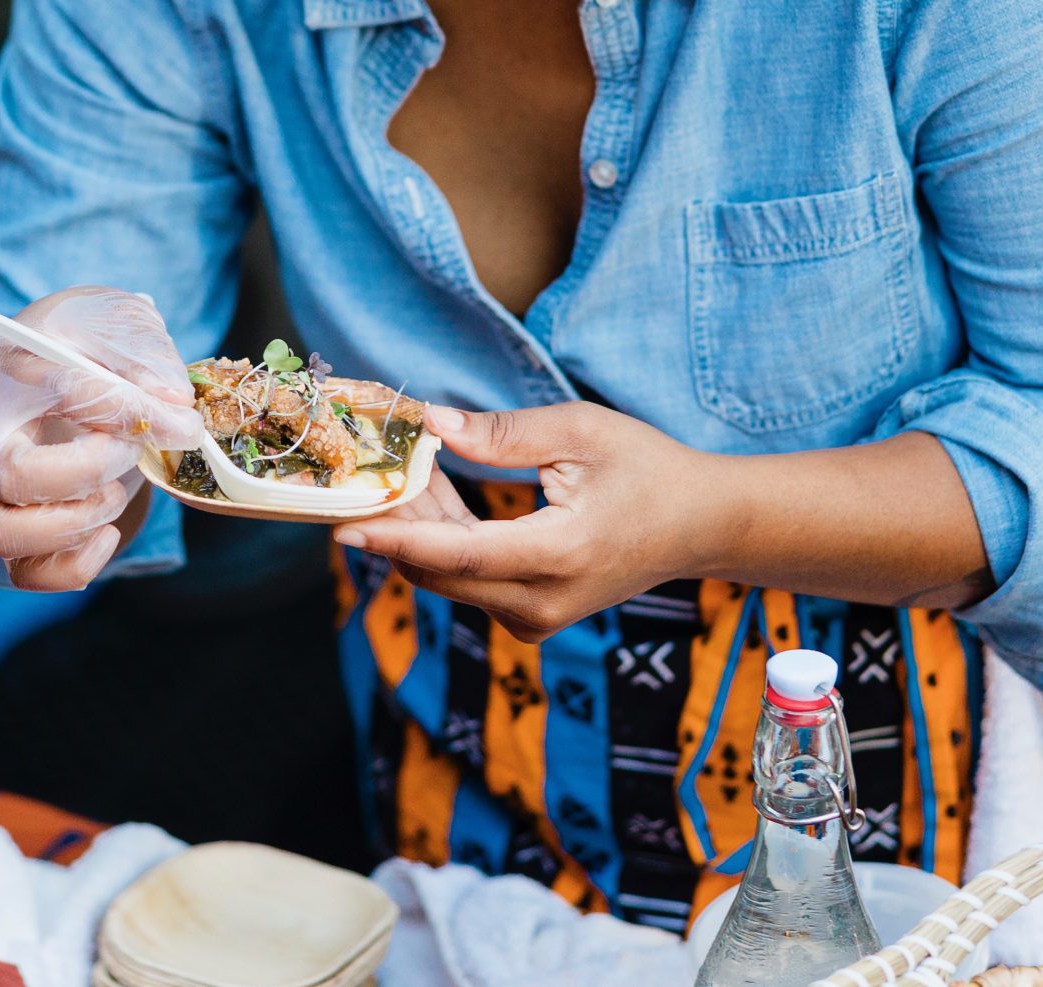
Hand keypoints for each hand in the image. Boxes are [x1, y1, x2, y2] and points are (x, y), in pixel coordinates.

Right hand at [0, 286, 202, 591]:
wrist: (53, 362)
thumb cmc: (82, 340)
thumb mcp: (116, 320)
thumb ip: (146, 357)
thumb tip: (176, 408)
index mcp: (5, 366)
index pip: (62, 390)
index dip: (126, 409)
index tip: (180, 420)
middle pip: (12, 475)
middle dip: (90, 471)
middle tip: (131, 450)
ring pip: (1, 532)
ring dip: (76, 522)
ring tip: (113, 491)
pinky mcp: (10, 523)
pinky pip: (24, 571)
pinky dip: (74, 566)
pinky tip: (108, 531)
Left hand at [332, 402, 732, 641]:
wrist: (698, 526)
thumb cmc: (646, 470)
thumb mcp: (580, 432)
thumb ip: (502, 434)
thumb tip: (432, 424)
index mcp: (559, 554)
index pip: (459, 553)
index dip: (397, 537)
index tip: (343, 526)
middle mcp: (542, 601)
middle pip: (440, 569)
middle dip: (397, 519)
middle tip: (369, 467)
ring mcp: (536, 618)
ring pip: (448, 578)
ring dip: (419, 527)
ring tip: (410, 469)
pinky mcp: (531, 618)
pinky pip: (467, 582)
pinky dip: (444, 541)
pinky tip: (439, 492)